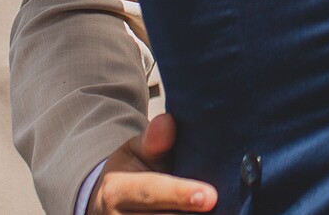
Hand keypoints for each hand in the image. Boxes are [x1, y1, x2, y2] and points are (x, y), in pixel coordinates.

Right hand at [88, 115, 215, 212]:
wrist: (109, 203)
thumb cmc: (132, 172)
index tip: (210, 197)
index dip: (180, 195)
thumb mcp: (137, 151)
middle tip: (219, 205)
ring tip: (218, 211)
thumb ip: (154, 141)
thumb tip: (167, 122)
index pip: (151, 192)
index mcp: (116, 190)